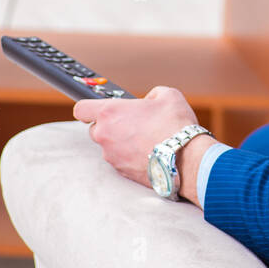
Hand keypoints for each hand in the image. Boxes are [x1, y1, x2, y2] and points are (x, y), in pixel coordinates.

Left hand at [73, 86, 215, 202]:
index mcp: (110, 113)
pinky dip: (131, 157)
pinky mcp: (122, 172)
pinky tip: (150, 152)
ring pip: (109, 147)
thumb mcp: (167, 95)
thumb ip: (150, 95)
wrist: (186, 159)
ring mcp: (112, 157)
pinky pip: (121, 161)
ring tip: (146, 139)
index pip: (81, 108)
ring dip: (122, 142)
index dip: (89, 106)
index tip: (99, 107)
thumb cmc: (175, 125)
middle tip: (132, 122)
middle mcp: (105, 136)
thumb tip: (148, 101)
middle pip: (95, 129)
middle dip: (110, 125)